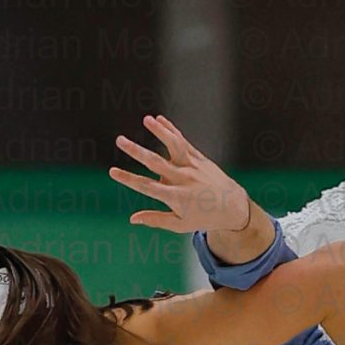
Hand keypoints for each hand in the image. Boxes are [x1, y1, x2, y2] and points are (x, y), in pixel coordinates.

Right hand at [109, 114, 252, 237]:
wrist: (233, 207)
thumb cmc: (203, 218)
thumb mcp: (180, 225)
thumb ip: (155, 220)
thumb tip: (132, 219)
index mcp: (176, 197)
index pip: (147, 187)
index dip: (128, 179)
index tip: (112, 171)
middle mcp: (183, 179)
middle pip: (155, 162)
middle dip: (136, 151)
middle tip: (119, 140)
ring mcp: (192, 166)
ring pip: (174, 145)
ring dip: (160, 131)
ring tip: (146, 119)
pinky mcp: (199, 158)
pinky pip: (183, 142)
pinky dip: (171, 130)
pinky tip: (158, 119)